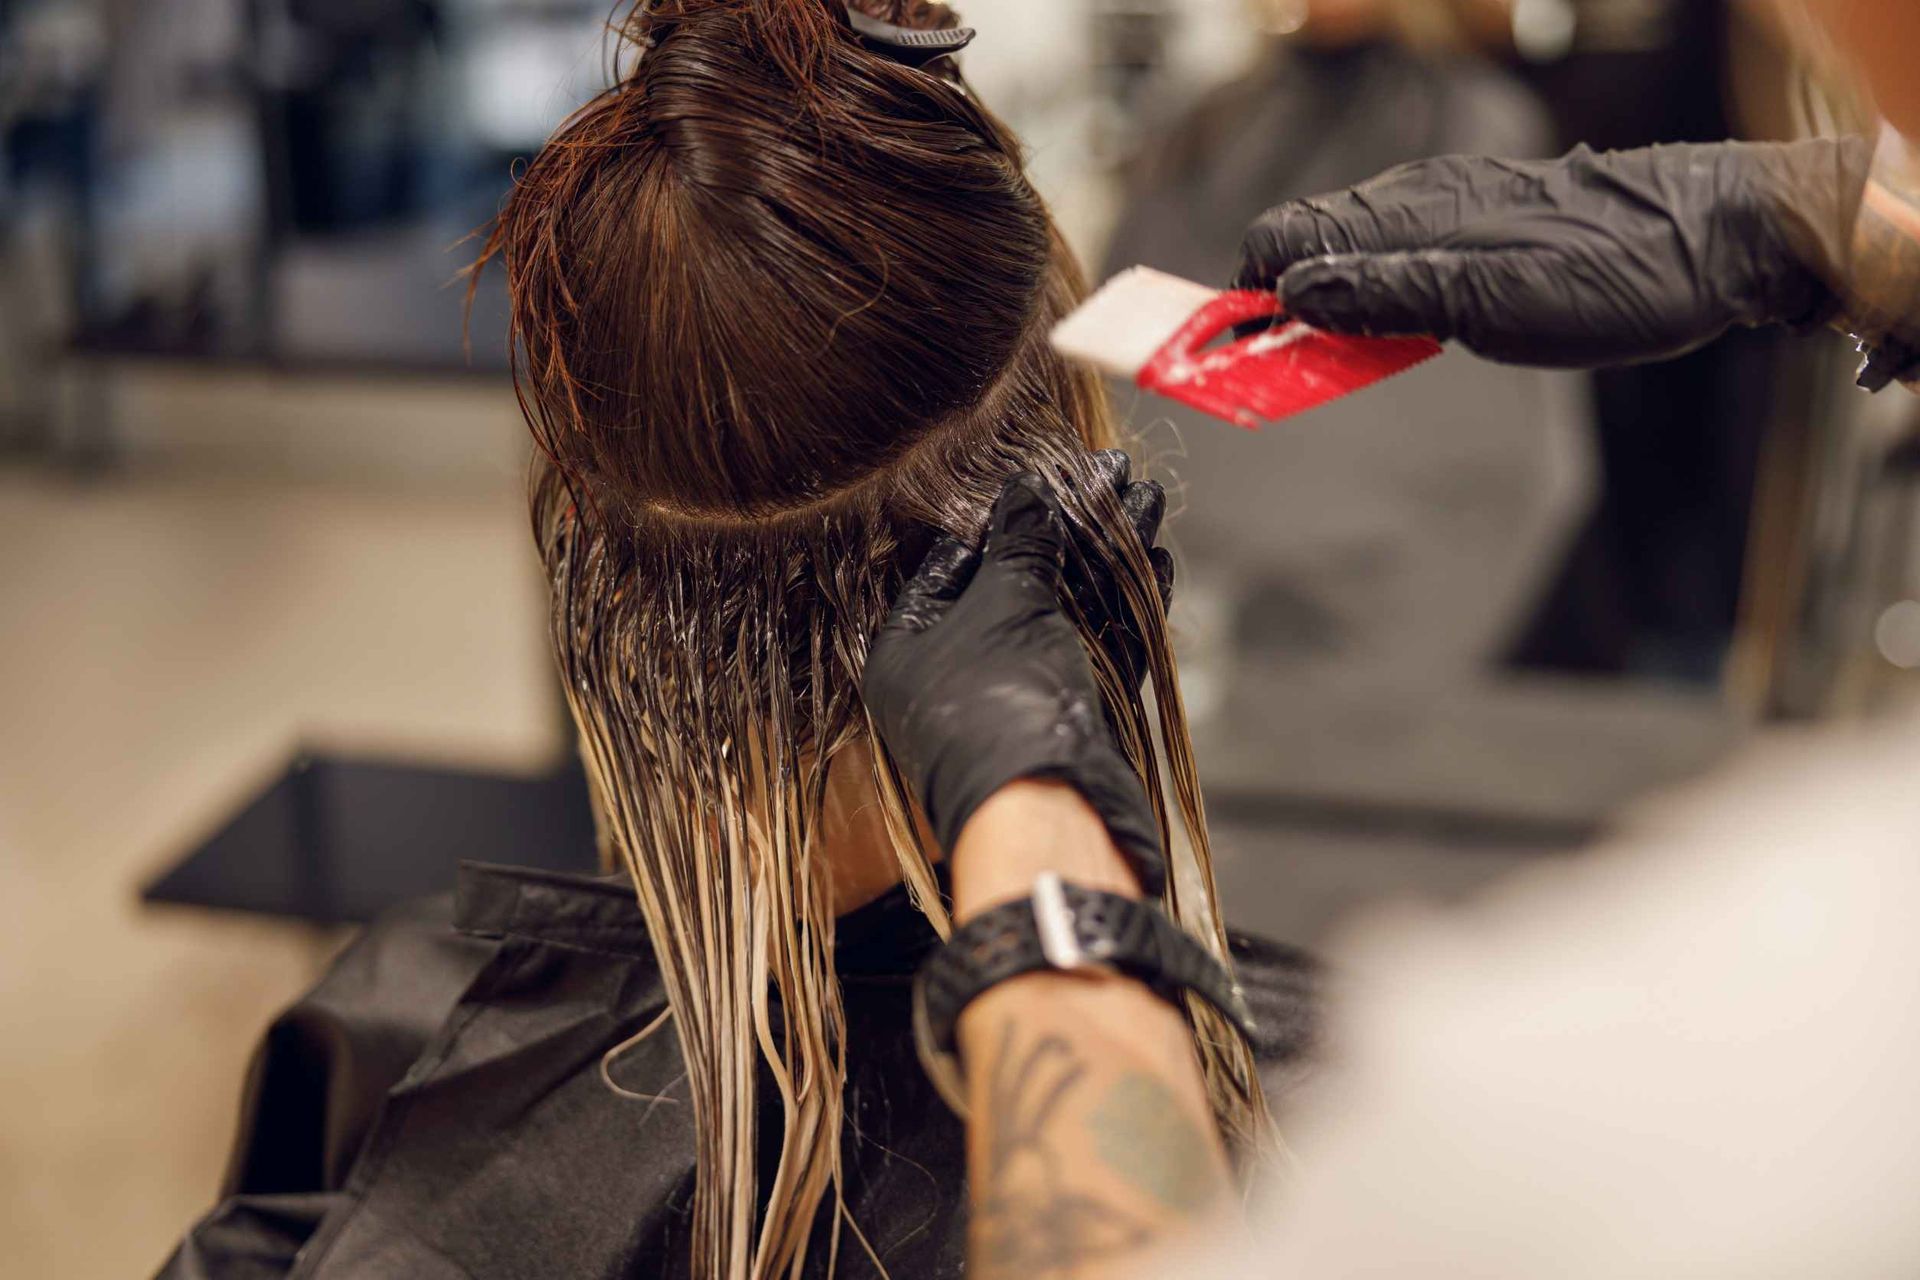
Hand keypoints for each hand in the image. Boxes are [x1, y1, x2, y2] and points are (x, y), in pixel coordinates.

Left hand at [863, 471, 1166, 893]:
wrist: (1051, 816)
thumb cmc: (1002, 704)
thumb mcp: (1005, 605)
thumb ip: (1020, 543)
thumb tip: (1026, 491)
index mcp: (909, 650)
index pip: (951, 563)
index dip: (1000, 513)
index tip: (1042, 471)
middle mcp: (957, 673)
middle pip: (1018, 581)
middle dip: (1072, 527)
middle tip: (1115, 473)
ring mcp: (1017, 697)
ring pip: (1068, 610)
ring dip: (1110, 555)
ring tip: (1149, 500)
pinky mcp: (1070, 718)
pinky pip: (1099, 648)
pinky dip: (1128, 605)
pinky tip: (1157, 563)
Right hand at [1237, 138, 1873, 368]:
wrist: (1724, 240)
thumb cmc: (1617, 274)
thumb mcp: (1490, 303)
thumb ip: (1383, 294)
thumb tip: (1291, 293)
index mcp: (1406, 212)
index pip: (1279, 237)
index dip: (1247, 298)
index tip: (1240, 356)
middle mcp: (1416, 200)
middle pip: (1305, 246)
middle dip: (1279, 309)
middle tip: (1289, 373)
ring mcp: (1450, 210)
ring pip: (1351, 254)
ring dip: (1329, 309)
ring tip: (1344, 361)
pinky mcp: (1483, 227)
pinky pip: (1398, 260)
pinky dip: (1376, 301)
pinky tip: (1401, 335)